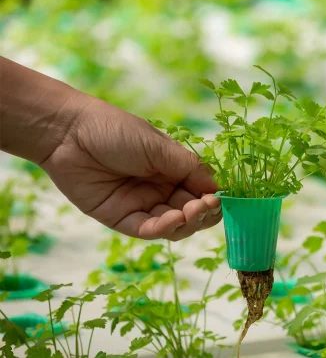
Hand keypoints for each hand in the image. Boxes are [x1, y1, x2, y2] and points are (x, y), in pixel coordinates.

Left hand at [40, 97, 221, 239]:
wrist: (68, 133)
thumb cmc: (115, 130)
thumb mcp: (159, 146)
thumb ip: (189, 168)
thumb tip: (220, 188)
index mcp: (173, 169)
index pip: (202, 190)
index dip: (214, 197)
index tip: (221, 197)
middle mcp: (161, 189)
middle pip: (192, 212)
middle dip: (203, 212)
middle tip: (206, 205)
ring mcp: (141, 205)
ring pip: (174, 226)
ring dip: (187, 223)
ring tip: (190, 211)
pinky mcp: (121, 219)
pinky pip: (148, 230)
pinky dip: (162, 229)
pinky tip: (170, 220)